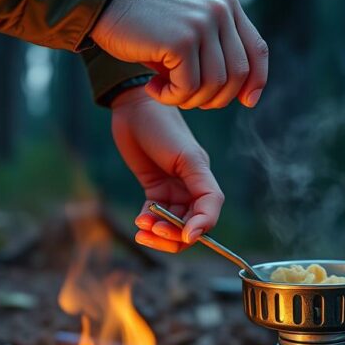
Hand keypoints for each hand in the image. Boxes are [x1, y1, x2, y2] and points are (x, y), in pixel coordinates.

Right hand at [92, 0, 267, 109]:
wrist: (106, 4)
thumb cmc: (146, 25)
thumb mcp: (190, 33)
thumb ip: (218, 53)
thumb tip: (249, 95)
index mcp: (227, 7)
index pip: (257, 51)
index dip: (256, 82)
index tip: (247, 102)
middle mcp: (220, 12)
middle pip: (238, 75)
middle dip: (214, 98)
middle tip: (184, 96)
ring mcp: (202, 25)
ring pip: (214, 86)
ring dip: (188, 100)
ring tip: (165, 90)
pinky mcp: (182, 41)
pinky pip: (188, 89)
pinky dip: (170, 98)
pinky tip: (152, 87)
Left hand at [111, 88, 222, 251]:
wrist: (135, 107)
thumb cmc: (163, 127)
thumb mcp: (187, 158)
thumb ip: (201, 190)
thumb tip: (197, 228)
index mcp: (203, 180)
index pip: (209, 214)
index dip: (199, 230)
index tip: (184, 237)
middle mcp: (191, 188)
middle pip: (189, 227)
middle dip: (173, 236)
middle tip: (152, 231)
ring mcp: (172, 190)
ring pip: (172, 226)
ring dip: (158, 233)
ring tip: (141, 228)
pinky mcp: (155, 189)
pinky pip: (155, 216)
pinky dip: (147, 224)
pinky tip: (138, 221)